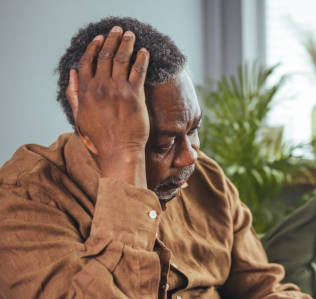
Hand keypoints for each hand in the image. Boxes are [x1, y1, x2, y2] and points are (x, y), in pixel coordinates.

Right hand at [65, 26, 149, 186]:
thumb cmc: (99, 139)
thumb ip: (73, 94)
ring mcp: (118, 90)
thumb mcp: (79, 116)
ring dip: (126, 43)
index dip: (93, 47)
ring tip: (130, 35)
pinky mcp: (135, 96)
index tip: (99, 38)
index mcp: (86, 92)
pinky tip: (144, 52)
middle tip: (117, 30)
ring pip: (121, 59)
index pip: (87, 61)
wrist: (118, 152)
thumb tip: (71, 73)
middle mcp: (100, 87)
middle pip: (105, 55)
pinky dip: (141, 58)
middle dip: (111, 39)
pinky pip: (138, 71)